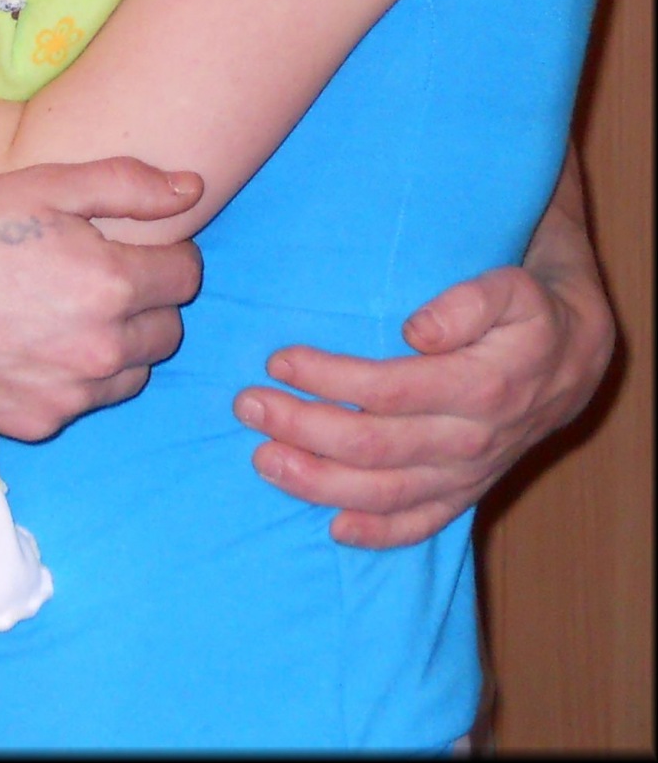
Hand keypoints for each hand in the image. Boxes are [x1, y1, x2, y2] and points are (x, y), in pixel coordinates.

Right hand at [0, 159, 204, 442]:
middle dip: (147, 301)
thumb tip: (193, 191)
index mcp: (112, 283)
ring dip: (118, 344)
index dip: (165, 254)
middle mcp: (100, 347)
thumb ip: (128, 186)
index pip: (185, 275)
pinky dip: (74, 377)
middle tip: (99, 277)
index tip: (132, 247)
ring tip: (67, 312)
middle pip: (168, 330)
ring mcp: (70, 394)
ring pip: (131, 373)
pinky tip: (33, 344)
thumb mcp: (47, 184)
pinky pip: (83, 402)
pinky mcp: (36, 423)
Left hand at [232, 261, 611, 548]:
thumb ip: (466, 303)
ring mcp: (466, 474)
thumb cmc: (528, 314)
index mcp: (479, 387)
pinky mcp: (464, 492)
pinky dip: (376, 533)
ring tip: (263, 460)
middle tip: (248, 405)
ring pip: (385, 493)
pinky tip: (332, 528)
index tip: (279, 359)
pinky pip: (421, 524)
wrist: (574, 360)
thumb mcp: (511, 289)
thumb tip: (415, 330)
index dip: (329, 377)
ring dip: (318, 482)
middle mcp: (470, 441)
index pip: (387, 390)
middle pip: (373, 447)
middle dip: (303, 428)